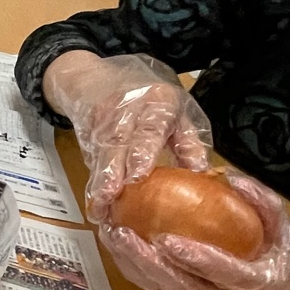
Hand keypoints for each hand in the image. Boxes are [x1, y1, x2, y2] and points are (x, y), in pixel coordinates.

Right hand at [42, 50, 210, 220]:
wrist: (95, 80)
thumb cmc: (147, 98)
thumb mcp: (177, 110)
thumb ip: (189, 141)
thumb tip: (201, 173)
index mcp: (156, 102)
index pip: (148, 128)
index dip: (141, 152)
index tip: (138, 175)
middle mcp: (125, 111)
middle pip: (118, 144)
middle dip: (113, 173)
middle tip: (111, 198)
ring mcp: (102, 123)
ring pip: (100, 156)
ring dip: (99, 184)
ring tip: (100, 209)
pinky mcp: (87, 136)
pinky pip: (91, 163)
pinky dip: (94, 184)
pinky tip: (96, 205)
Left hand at [99, 172, 289, 289]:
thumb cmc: (281, 254)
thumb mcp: (282, 226)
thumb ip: (262, 203)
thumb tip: (234, 180)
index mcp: (251, 280)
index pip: (220, 272)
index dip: (194, 258)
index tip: (166, 239)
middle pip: (179, 286)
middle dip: (147, 262)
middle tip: (123, 234)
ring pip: (162, 289)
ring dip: (133, 265)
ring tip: (112, 236)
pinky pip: (157, 288)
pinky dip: (134, 269)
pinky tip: (117, 247)